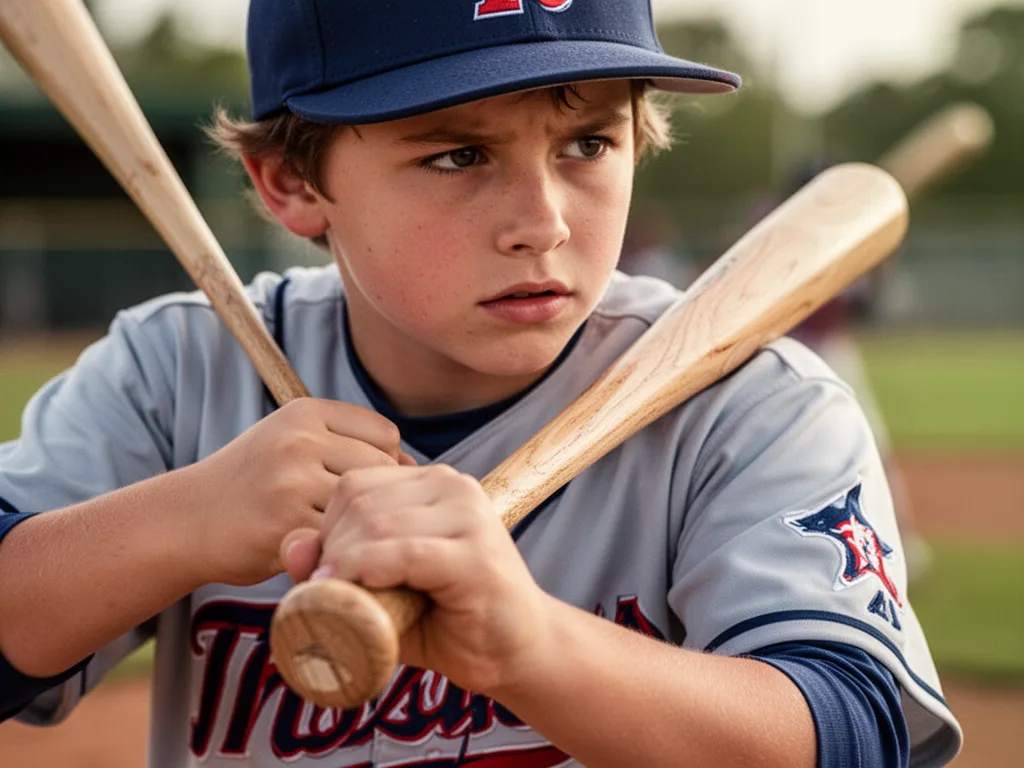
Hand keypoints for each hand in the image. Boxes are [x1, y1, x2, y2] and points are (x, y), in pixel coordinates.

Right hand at [184, 399, 414, 585]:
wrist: (186, 519)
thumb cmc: (253, 483)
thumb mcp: (292, 440)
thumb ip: (347, 443)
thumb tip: (412, 466)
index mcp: (305, 412)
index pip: (385, 434)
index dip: (387, 463)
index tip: (370, 487)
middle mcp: (299, 440)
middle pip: (382, 468)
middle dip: (381, 497)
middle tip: (362, 518)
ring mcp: (292, 482)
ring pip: (367, 504)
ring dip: (365, 526)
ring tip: (348, 535)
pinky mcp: (285, 525)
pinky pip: (343, 538)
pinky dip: (345, 549)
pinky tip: (331, 552)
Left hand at [282, 464, 548, 694]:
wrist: (516, 653)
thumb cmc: (447, 620)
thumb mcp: (381, 590)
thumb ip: (336, 564)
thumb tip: (291, 543)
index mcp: (434, 484)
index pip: (356, 485)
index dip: (327, 528)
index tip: (327, 573)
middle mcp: (454, 487)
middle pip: (361, 502)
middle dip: (332, 549)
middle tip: (330, 595)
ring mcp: (469, 517)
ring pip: (378, 524)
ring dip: (346, 565)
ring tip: (343, 603)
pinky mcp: (476, 555)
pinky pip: (406, 551)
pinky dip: (372, 570)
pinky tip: (361, 593)